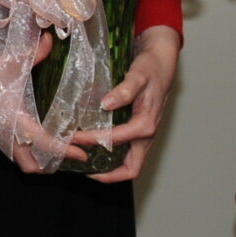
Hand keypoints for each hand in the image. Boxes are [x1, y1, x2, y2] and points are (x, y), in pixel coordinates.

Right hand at [0, 37, 71, 172]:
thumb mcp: (9, 64)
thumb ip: (34, 53)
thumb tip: (50, 40)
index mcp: (15, 120)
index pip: (45, 143)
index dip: (67, 150)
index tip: (84, 153)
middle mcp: (9, 132)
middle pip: (32, 165)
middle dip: (52, 164)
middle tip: (73, 153)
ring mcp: (0, 133)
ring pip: (22, 159)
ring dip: (39, 158)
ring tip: (59, 148)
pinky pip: (15, 147)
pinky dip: (30, 148)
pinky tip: (39, 134)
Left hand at [80, 26, 181, 182]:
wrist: (162, 61)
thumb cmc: (151, 68)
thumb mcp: (138, 75)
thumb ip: (124, 90)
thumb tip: (107, 104)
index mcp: (146, 124)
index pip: (116, 141)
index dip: (93, 141)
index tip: (73, 137)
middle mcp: (146, 135)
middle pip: (130, 169)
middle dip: (106, 174)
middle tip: (80, 168)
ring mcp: (143, 136)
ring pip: (127, 164)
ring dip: (107, 168)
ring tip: (82, 161)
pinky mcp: (138, 133)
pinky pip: (126, 153)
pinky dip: (110, 158)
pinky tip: (92, 148)